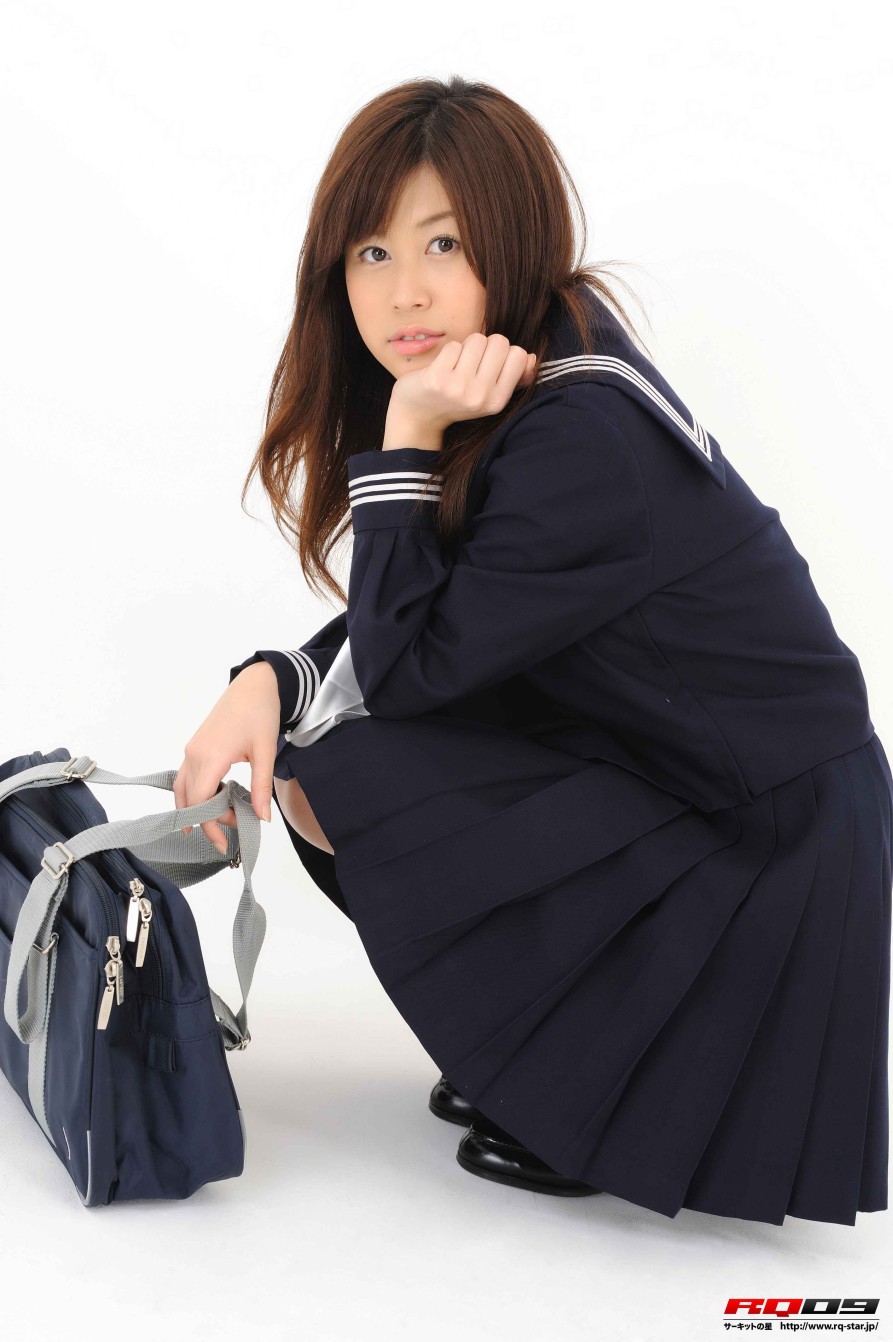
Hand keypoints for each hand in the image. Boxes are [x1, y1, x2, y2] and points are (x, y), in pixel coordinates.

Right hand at [173, 661, 279, 853]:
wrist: (254, 685)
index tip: (226, 841)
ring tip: (219, 823)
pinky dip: (196, 795)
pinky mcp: (195, 747)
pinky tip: (214, 802)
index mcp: (211, 756)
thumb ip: (261, 788)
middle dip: (206, 821)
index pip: (201, 803)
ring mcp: (192, 750)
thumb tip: (262, 818)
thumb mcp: (265, 752)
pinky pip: (187, 778)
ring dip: (198, 809)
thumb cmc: (260, 713)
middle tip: (229, 834)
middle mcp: (194, 754)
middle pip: (189, 800)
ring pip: (183, 790)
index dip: (211, 825)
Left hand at [386, 332, 536, 441]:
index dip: (504, 353)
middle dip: (486, 346)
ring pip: (477, 339)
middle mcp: (481, 396)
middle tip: (472, 363)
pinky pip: (454, 346)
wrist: (418, 416)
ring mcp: (459, 388)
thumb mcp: (489, 395)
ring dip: (467, 346)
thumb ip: (514, 378)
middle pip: (500, 342)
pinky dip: (449, 352)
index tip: (490, 365)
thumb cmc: (457, 399)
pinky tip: (442, 367)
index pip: (519, 355)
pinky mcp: (437, 378)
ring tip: (457, 365)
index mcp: (498, 401)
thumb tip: (532, 358)